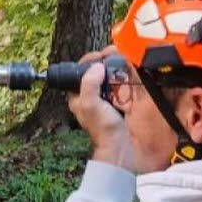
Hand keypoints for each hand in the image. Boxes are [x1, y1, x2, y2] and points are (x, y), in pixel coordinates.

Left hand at [67, 46, 134, 171]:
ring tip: (119, 60)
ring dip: (110, 68)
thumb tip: (96, 67)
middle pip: (91, 73)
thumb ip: (90, 84)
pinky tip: (124, 74)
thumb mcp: (92, 104)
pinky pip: (113, 86)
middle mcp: (86, 97)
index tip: (100, 56)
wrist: (119, 146)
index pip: (78, 72)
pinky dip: (118, 78)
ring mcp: (100, 100)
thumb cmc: (104, 128)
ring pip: (102, 78)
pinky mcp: (112, 104)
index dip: (87, 61)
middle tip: (112, 55)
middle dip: (101, 62)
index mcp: (77, 97)